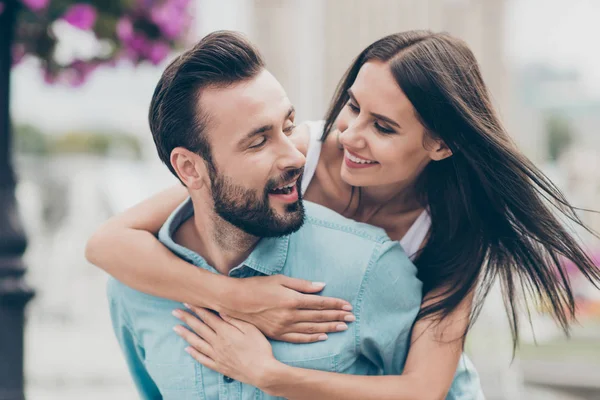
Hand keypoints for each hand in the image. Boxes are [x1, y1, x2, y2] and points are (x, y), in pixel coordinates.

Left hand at [173, 305, 280, 388]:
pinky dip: (193, 354)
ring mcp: (216, 355)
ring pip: (197, 343)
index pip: (208, 317)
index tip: (187, 301)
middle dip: (186, 318)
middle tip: (175, 311)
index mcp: (225, 332)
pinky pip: (202, 359)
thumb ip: (234, 319)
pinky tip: (187, 349)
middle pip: (199, 328)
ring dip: (185, 334)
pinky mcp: (218, 366)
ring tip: (175, 328)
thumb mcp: (251, 329)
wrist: (261, 372)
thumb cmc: (259, 349)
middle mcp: (217, 343)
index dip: (197, 308)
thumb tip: (220, 310)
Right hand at [221, 275, 354, 342]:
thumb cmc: (257, 286)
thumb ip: (302, 284)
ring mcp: (283, 326)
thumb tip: (322, 286)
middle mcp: (290, 315)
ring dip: (329, 328)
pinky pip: (298, 338)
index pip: (320, 303)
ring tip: (343, 327)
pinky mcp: (277, 334)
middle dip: (337, 317)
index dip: (335, 304)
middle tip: (352, 318)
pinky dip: (312, 339)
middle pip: (319, 317)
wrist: (234, 301)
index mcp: (292, 299)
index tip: (348, 306)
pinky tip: (323, 337)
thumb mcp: (280, 279)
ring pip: (312, 329)